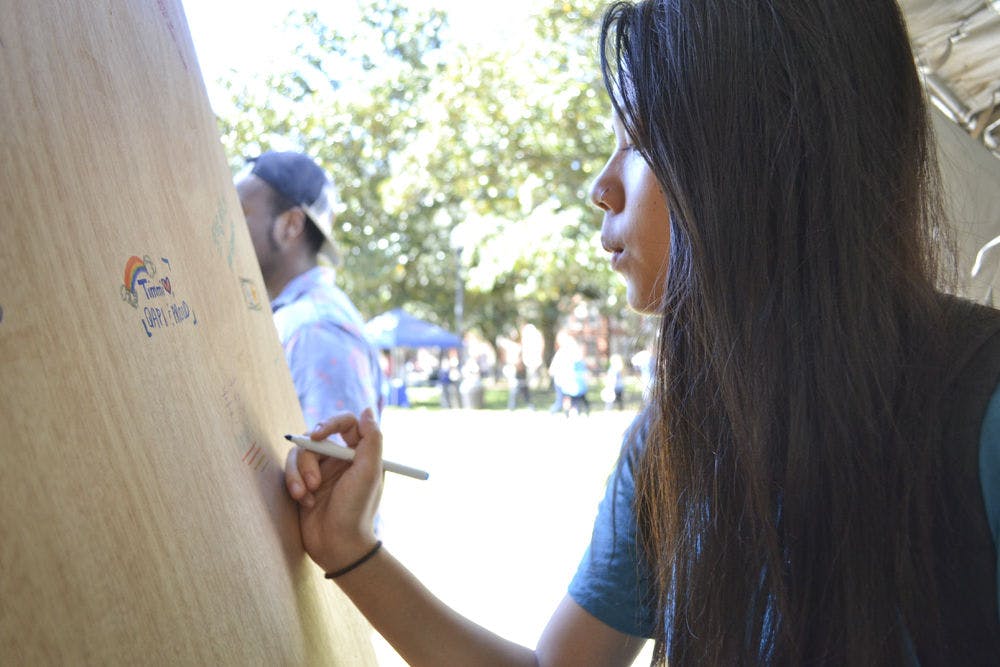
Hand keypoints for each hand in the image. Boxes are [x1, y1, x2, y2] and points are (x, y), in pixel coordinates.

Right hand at [285, 407, 383, 572]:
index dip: (329, 423)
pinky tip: (304, 502)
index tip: (317, 435)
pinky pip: (290, 472)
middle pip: (316, 438)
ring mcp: (320, 472)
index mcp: (359, 454)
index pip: (345, 424)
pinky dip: (294, 484)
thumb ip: (371, 439)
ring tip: (308, 495)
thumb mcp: (369, 472)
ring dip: (299, 474)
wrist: (338, 546)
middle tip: (314, 480)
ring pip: (299, 454)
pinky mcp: (303, 485)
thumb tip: (367, 409)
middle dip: (309, 459)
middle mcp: (339, 459)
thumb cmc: (357, 510)